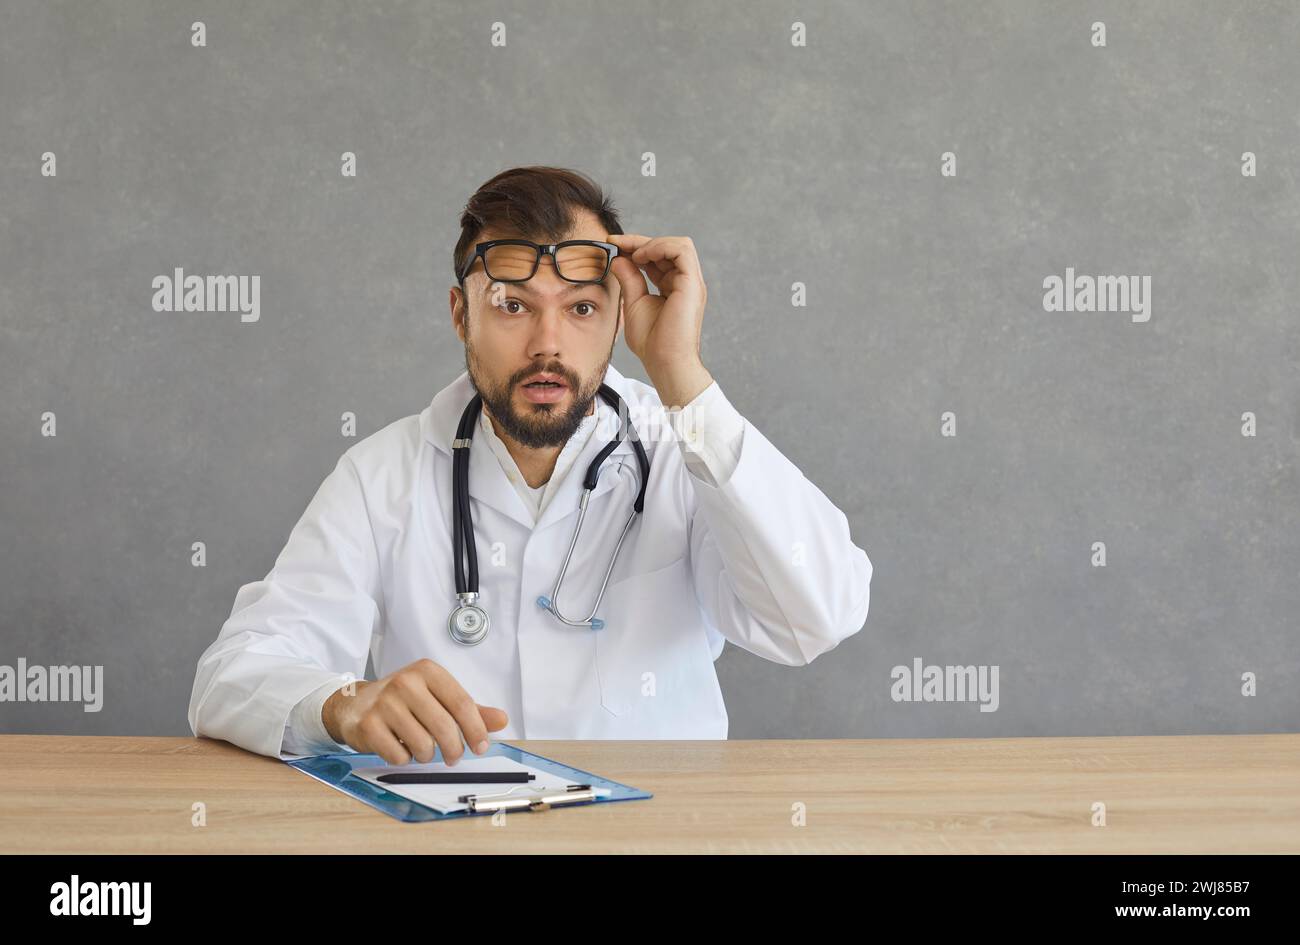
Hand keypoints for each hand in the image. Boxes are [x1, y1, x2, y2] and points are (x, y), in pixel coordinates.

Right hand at [322, 658, 508, 765]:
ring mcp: (384, 703)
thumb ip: (470, 710)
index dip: (476, 730)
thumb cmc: (403, 701)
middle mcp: (405, 682)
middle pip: (445, 727)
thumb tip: (501, 720)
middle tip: (454, 757)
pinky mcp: (368, 725)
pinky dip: (404, 759)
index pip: (463, 704)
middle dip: (454, 750)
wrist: (355, 704)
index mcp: (427, 671)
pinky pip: (399, 756)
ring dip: (427, 755)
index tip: (481, 747)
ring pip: (423, 745)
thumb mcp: (437, 697)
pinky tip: (399, 747)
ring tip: (421, 747)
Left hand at [607, 233, 713, 406]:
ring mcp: (692, 282)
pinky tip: (640, 257)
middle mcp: (686, 282)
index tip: (612, 244)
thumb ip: (629, 280)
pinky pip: (681, 250)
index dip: (636, 247)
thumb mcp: (634, 303)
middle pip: (667, 247)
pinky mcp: (692, 284)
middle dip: (640, 242)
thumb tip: (619, 258)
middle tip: (615, 244)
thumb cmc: (652, 342)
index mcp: (674, 287)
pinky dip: (660, 246)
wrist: (665, 362)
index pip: (658, 257)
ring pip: (678, 244)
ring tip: (632, 254)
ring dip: (652, 243)